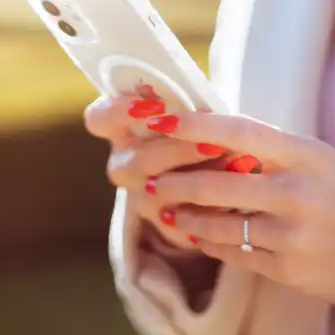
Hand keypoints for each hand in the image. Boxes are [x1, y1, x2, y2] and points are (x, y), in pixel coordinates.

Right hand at [84, 93, 233, 249]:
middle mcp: (124, 164)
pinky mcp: (165, 226)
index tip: (157, 106)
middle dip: (176, 152)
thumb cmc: (201, 126)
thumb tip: (204, 108)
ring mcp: (140, 197)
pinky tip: (233, 202)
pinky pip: (179, 227)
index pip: (99, 119)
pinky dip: (208, 213)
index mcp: (121, 128)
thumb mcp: (194, 109)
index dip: (119, 112)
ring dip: (196, 182)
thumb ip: (189, 106)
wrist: (220, 169)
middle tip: (213, 143)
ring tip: (235, 168)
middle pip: (133, 162)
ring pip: (154, 196)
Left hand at [142, 111, 334, 309]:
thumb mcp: (319, 158)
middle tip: (146, 175)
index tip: (163, 120)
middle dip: (175, 180)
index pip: (241, 131)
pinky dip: (208, 242)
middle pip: (218, 182)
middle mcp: (299, 192)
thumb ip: (271, 147)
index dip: (196, 125)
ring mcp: (294, 234)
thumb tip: (209, 130)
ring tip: (162, 206)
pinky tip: (192, 233)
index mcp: (306, 154)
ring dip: (184, 215)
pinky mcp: (290, 270)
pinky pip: (235, 254)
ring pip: (220, 223)